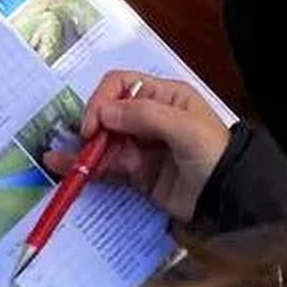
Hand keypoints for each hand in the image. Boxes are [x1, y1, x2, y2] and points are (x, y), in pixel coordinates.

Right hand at [42, 70, 228, 223]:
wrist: (229, 201)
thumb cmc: (214, 155)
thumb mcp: (185, 129)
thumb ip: (145, 115)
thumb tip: (104, 112)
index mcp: (163, 96)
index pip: (121, 85)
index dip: (103, 100)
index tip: (94, 125)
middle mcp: (148, 117)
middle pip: (107, 113)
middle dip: (90, 127)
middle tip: (81, 145)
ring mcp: (140, 145)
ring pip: (102, 141)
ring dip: (81, 149)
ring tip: (56, 161)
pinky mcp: (136, 173)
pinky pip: (106, 166)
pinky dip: (87, 168)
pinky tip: (66, 169)